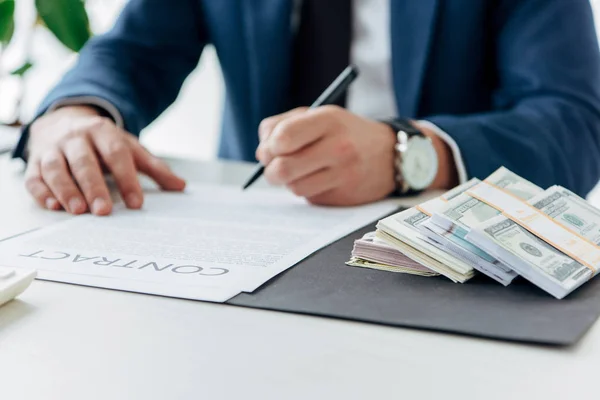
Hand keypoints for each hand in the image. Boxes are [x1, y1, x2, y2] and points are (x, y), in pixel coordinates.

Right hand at [25, 105, 185, 214]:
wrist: (63, 120)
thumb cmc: (102, 142)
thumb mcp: (129, 148)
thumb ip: (154, 168)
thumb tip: (181, 186)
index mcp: (103, 133)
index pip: (117, 155)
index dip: (127, 179)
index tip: (136, 204)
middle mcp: (76, 138)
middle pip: (84, 161)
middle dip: (94, 186)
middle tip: (103, 211)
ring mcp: (53, 149)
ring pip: (56, 168)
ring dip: (65, 190)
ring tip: (78, 211)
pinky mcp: (35, 161)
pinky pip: (34, 176)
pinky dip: (41, 192)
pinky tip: (52, 206)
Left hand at [255, 106, 396, 205]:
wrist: (390, 154)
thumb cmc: (345, 132)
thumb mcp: (319, 115)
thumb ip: (283, 125)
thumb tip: (261, 153)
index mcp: (328, 120)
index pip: (283, 138)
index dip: (268, 147)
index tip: (270, 149)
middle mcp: (338, 147)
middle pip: (283, 169)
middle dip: (270, 171)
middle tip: (274, 168)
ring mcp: (343, 174)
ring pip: (294, 187)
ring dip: (290, 182)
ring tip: (302, 170)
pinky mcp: (344, 197)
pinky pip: (310, 198)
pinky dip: (308, 190)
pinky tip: (321, 178)